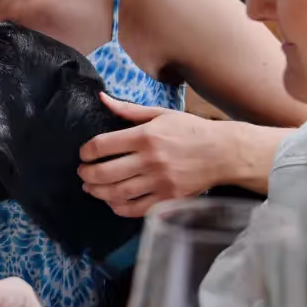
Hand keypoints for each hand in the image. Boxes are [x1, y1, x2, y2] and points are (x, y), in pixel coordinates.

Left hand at [79, 94, 226, 217]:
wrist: (224, 153)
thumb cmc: (191, 131)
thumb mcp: (161, 114)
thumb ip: (128, 109)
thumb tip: (102, 98)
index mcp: (146, 136)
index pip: (103, 145)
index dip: (86, 151)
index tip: (84, 154)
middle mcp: (150, 160)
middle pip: (105, 172)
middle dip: (87, 174)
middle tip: (83, 172)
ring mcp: (159, 182)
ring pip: (116, 193)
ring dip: (97, 191)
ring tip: (91, 187)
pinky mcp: (168, 198)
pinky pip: (135, 208)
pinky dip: (118, 207)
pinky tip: (112, 201)